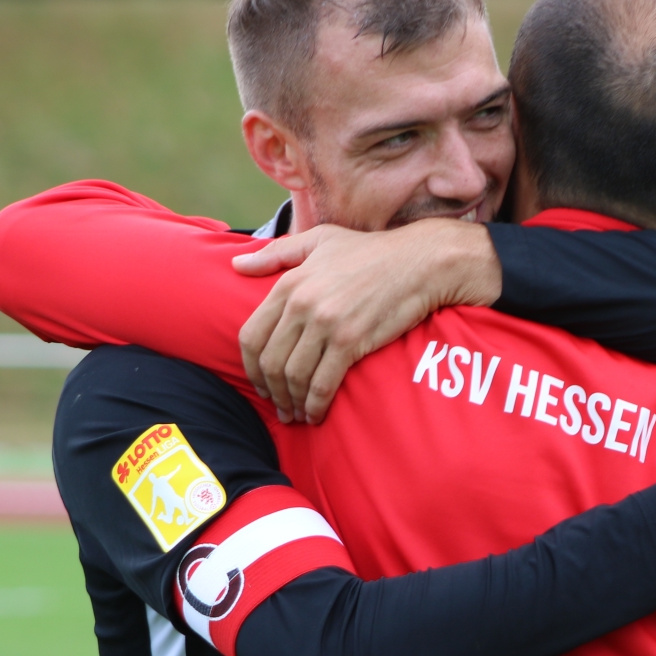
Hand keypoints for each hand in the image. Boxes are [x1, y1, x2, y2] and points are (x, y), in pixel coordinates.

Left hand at [232, 219, 501, 422]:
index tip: (260, 383)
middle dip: (271, 391)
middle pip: (270, 362)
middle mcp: (302, 304)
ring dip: (291, 403)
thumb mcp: (319, 240)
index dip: (250, 368)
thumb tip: (237, 264)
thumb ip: (276, 253)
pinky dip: (315, 405)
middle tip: (279, 406)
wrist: (419, 262)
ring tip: (296, 415)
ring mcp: (326, 324)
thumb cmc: (370, 251)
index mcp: (290, 283)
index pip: (251, 335)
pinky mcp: (352, 341)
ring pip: (294, 377)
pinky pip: (323, 383)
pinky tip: (316, 414)